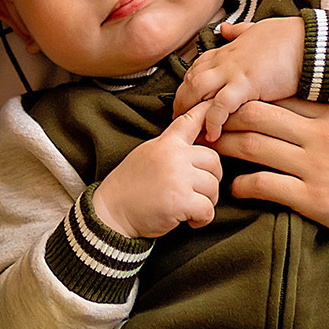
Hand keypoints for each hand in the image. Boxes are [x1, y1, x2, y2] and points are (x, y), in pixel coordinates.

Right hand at [93, 106, 223, 238]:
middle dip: (211, 179)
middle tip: (197, 192)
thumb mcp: (147, 154)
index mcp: (166, 143)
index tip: (216, 108)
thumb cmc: (130, 186)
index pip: (191, 120)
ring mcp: (178, 178)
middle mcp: (174, 156)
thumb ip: (170, 146)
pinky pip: (208, 209)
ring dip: (206, 201)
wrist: (112, 212)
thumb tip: (196, 138)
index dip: (208, 112)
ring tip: (189, 207)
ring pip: (213, 187)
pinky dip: (202, 219)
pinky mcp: (181, 201)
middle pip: (214, 161)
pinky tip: (190, 220)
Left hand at [174, 18, 304, 140]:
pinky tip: (213, 134)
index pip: (196, 68)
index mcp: (227, 50)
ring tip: (192, 131)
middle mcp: (225, 60)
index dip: (188, 86)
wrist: (311, 42)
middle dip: (182, 101)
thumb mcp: (258, 29)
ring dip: (191, 111)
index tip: (186, 102)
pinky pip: (220, 104)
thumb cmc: (290, 37)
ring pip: (197, 90)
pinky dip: (213, 120)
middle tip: (181, 122)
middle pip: (190, 80)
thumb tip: (226, 29)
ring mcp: (234, 71)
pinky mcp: (247, 84)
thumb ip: (239, 32)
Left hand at [212, 99, 328, 254]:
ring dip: (225, 146)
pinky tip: (235, 189)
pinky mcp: (314, 200)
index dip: (249, 94)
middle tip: (207, 122)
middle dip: (225, 116)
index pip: (281, 93)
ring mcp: (317, 166)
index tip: (230, 99)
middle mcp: (323, 134)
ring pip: (253, 146)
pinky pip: (265, 186)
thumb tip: (315, 108)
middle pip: (257, 113)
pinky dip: (243, 186)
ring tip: (210, 151)